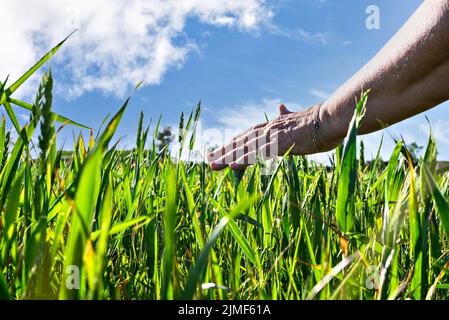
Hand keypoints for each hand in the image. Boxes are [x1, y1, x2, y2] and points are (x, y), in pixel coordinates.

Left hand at [207, 103, 337, 170]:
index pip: (247, 136)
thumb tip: (280, 105)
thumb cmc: (317, 122)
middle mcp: (267, 130)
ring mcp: (271, 137)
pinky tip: (232, 165)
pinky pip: (257, 154)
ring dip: (228, 156)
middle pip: (241, 141)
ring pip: (245, 148)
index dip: (233, 143)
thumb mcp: (296, 118)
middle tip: (208, 159)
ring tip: (213, 164)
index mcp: (271, 126)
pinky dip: (244, 159)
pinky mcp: (278, 144)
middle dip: (224, 151)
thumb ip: (285, 115)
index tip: (220, 150)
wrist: (329, 120)